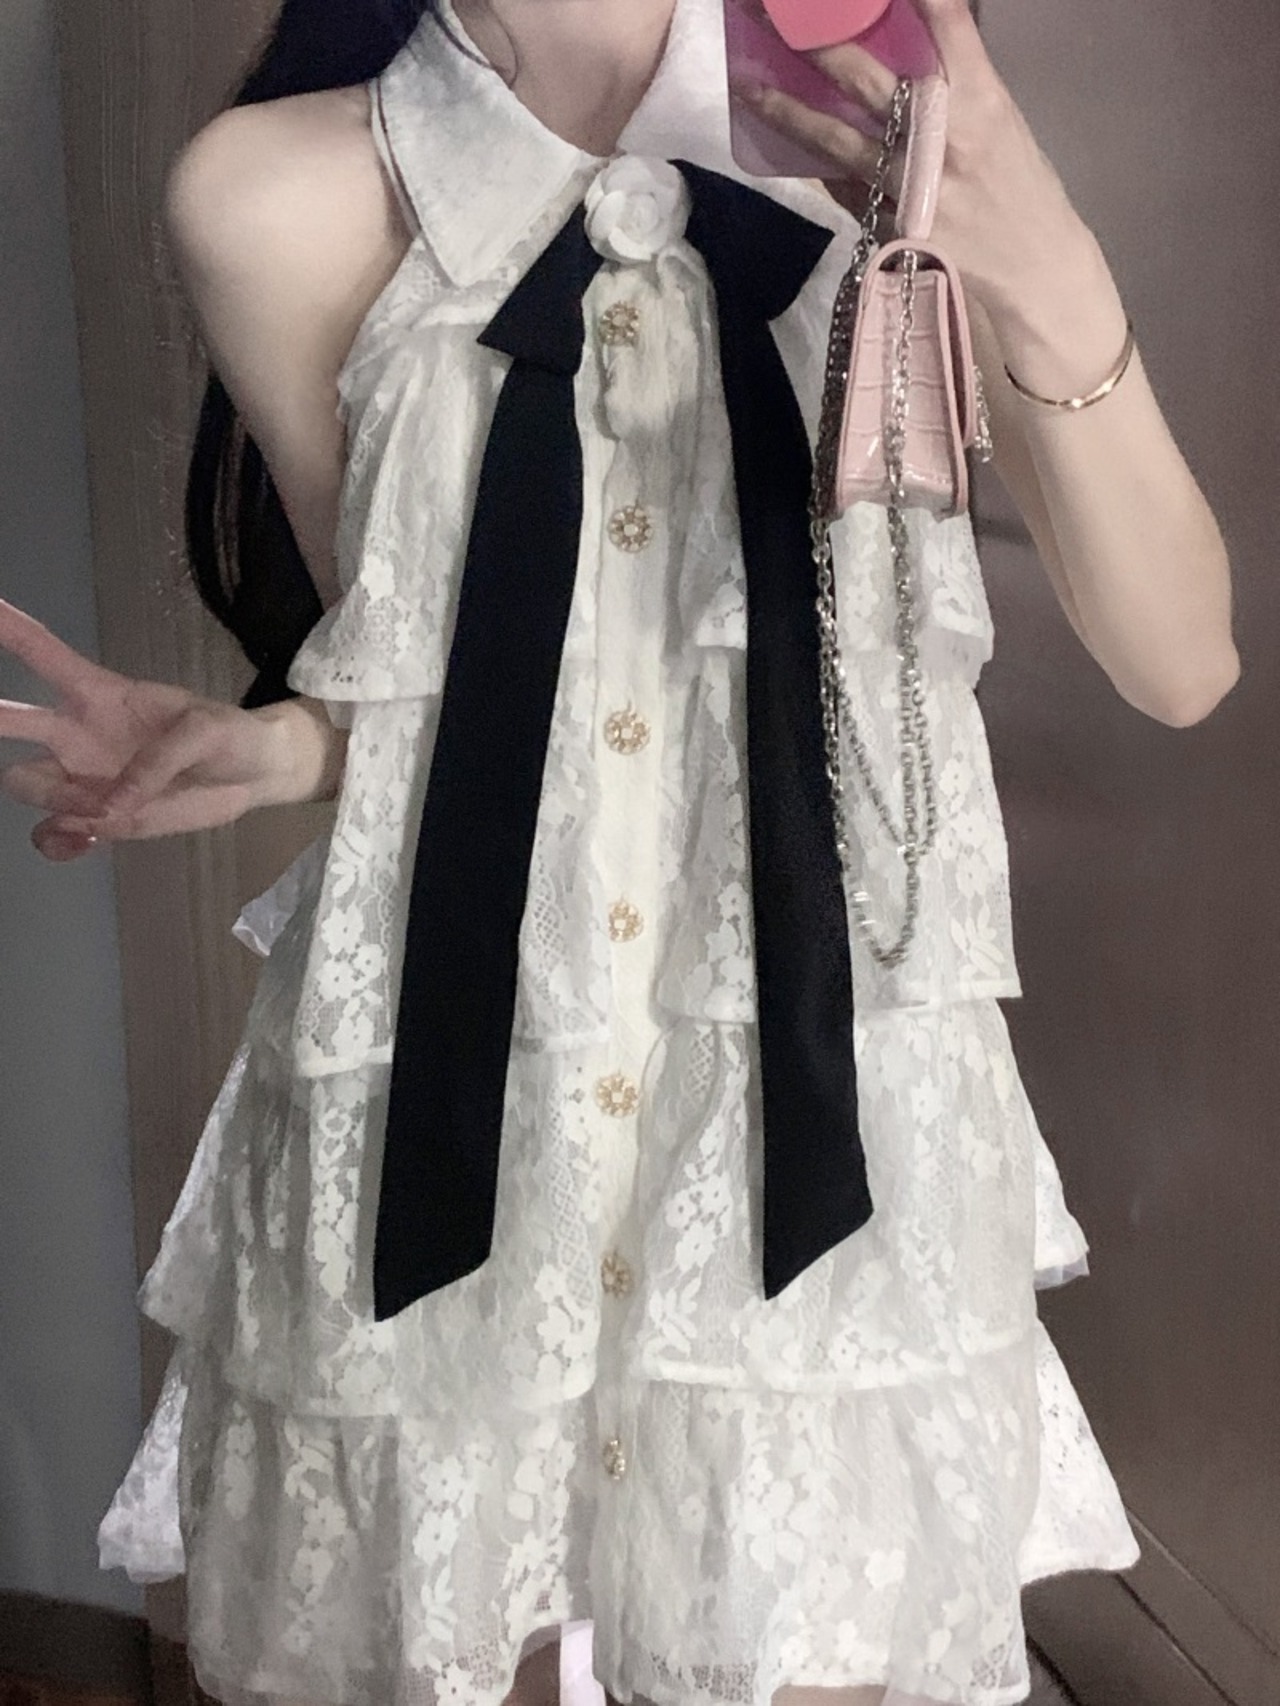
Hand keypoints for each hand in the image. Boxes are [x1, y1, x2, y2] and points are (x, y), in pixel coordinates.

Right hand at [0, 598, 301, 862]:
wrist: (253, 776)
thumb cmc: (228, 735)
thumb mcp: (206, 730)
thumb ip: (160, 760)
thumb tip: (112, 804)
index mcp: (100, 695)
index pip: (43, 655)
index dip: (9, 631)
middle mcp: (78, 733)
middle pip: (12, 722)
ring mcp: (84, 778)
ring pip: (27, 784)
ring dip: (54, 800)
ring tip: (102, 811)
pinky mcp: (100, 818)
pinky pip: (54, 833)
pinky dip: (57, 842)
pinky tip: (83, 842)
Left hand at [733, 0, 1095, 316]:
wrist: (1033, 268)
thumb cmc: (1019, 186)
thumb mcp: (1000, 121)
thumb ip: (959, 81)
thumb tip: (915, 40)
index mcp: (981, 101)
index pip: (948, 25)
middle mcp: (943, 139)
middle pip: (869, 79)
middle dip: (819, 43)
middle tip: (778, 16)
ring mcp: (912, 187)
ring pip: (837, 142)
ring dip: (788, 115)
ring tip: (749, 91)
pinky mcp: (892, 228)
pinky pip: (844, 190)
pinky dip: (817, 169)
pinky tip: (783, 148)